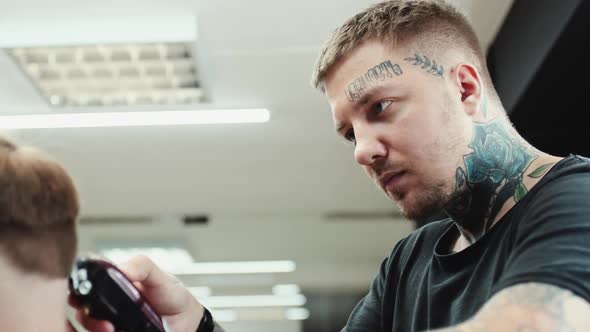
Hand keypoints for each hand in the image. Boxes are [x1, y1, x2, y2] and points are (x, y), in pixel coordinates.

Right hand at [69, 255, 202, 331]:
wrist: (188, 321)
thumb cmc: (173, 295)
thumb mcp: (160, 276)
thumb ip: (143, 266)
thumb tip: (122, 268)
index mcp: (115, 282)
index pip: (86, 281)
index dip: (78, 287)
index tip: (79, 294)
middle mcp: (109, 302)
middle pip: (81, 306)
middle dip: (84, 311)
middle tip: (100, 317)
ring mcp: (111, 321)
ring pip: (89, 324)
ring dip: (94, 327)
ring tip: (110, 328)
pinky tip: (112, 331)